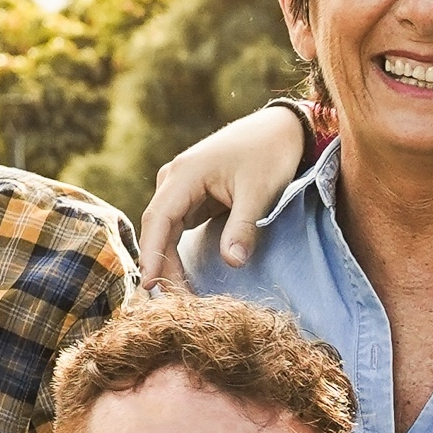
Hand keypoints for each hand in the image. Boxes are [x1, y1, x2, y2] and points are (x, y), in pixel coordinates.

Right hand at [134, 102, 316, 288]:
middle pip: (158, 228)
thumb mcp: (259, 192)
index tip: (151, 285)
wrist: (281, 129)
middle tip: (170, 303)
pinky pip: (177, 228)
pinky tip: (181, 276)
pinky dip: (177, 251)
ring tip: (175, 296)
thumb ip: (243, 227)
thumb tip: (232, 263)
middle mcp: (174, 180)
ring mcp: (181, 187)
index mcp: (183, 175)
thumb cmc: (269, 154)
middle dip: (160, 265)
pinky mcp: (192, 196)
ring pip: (165, 230)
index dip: (152, 254)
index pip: (158, 220)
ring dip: (167, 260)